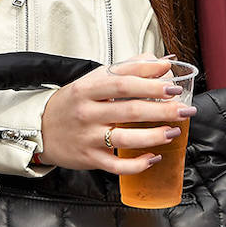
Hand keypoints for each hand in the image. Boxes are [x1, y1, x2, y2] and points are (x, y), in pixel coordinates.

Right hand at [38, 57, 194, 173]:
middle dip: (162, 110)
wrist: (40, 128)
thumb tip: (160, 61)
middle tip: (184, 109)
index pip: (123, 83)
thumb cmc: (73, 102)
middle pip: (130, 110)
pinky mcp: (90, 158)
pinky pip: (117, 166)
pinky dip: (138, 164)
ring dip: (155, 136)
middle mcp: (87, 113)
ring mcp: (88, 137)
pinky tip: (154, 157)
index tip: (172, 85)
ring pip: (126, 139)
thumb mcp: (93, 79)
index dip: (150, 84)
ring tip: (174, 131)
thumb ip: (127, 68)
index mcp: (87, 89)